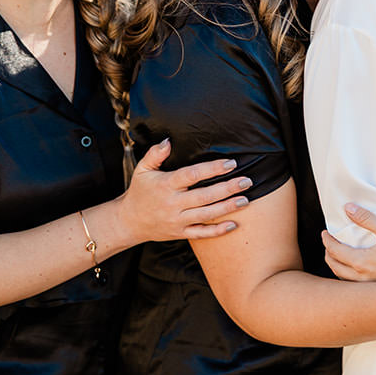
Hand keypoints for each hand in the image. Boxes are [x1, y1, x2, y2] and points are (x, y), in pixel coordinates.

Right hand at [115, 140, 248, 243]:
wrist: (129, 222)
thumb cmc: (140, 192)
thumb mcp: (143, 170)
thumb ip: (155, 154)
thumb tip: (168, 141)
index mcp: (166, 185)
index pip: (192, 175)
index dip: (213, 169)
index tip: (231, 163)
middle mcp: (173, 203)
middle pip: (205, 196)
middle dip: (227, 188)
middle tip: (246, 181)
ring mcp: (177, 220)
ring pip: (206, 215)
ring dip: (227, 208)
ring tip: (246, 200)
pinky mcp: (180, 233)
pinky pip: (201, 233)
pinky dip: (217, 231)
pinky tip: (234, 225)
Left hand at [323, 203, 375, 280]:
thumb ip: (367, 219)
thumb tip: (348, 208)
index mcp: (362, 262)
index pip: (335, 251)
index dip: (327, 241)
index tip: (324, 233)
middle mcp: (362, 278)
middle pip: (335, 267)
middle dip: (328, 254)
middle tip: (328, 244)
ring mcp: (370, 287)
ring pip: (344, 279)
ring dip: (337, 267)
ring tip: (338, 256)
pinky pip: (355, 284)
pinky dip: (348, 276)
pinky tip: (356, 269)